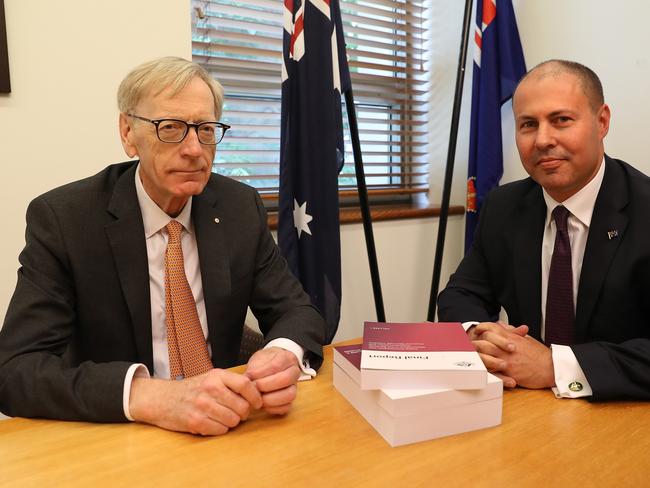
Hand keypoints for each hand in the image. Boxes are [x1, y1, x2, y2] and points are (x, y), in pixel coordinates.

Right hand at [129, 369, 262, 435]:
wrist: (162, 399)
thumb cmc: (191, 389)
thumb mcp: (211, 377)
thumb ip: (231, 382)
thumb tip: (256, 390)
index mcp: (216, 376)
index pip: (246, 385)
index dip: (256, 396)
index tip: (258, 403)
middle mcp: (210, 388)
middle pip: (242, 406)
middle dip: (243, 413)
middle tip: (237, 412)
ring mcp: (202, 405)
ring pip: (233, 420)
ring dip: (232, 422)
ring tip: (223, 417)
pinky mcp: (195, 421)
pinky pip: (220, 430)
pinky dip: (220, 429)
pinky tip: (213, 423)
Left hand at [245, 347, 300, 414]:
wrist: (272, 366)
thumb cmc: (265, 363)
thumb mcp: (258, 359)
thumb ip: (254, 368)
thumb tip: (247, 379)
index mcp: (287, 358)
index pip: (276, 365)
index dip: (261, 373)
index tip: (249, 376)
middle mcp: (294, 372)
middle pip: (286, 379)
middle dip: (267, 385)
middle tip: (255, 387)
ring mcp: (294, 387)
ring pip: (289, 395)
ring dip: (270, 399)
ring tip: (258, 398)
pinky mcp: (291, 400)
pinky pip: (286, 407)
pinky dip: (273, 408)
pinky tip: (263, 404)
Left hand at [472, 323, 554, 388]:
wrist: (552, 367)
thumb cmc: (540, 354)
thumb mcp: (526, 338)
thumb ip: (511, 331)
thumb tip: (500, 324)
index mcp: (511, 338)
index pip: (491, 328)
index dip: (481, 328)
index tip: (476, 330)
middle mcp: (507, 348)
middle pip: (484, 342)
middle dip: (474, 343)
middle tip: (468, 345)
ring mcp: (507, 360)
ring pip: (485, 356)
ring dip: (476, 356)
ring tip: (470, 358)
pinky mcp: (509, 372)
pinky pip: (493, 371)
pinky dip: (485, 370)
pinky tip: (480, 370)